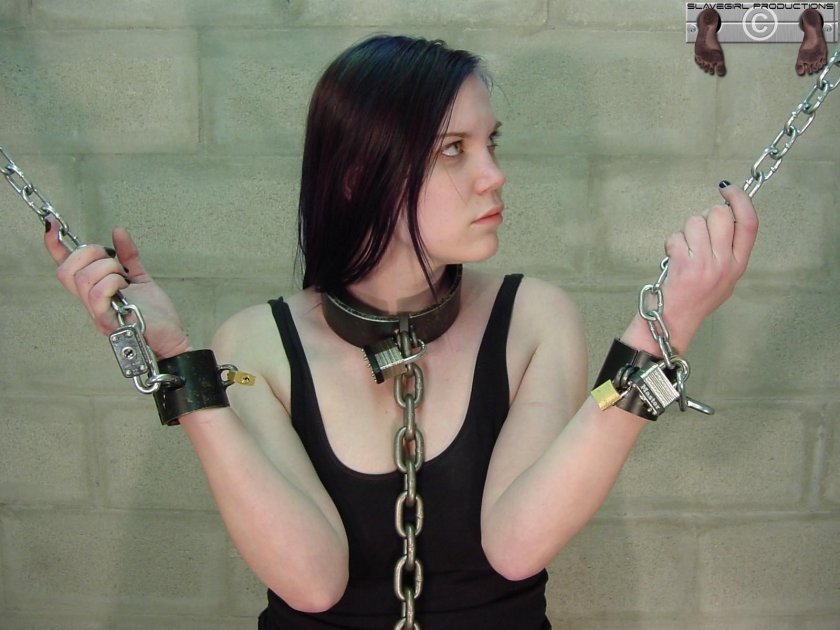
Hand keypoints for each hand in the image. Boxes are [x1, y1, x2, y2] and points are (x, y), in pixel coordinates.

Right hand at [44, 219, 190, 358]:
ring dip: (108, 269)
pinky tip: (125, 286)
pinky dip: (112, 282)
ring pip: (83, 279)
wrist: (171, 336)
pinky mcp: (108, 321)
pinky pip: (97, 295)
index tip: (51, 226)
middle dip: (89, 253)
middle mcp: (91, 303)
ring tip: (124, 278)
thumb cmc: (155, 314)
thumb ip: (128, 256)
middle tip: (114, 262)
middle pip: (66, 270)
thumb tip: (118, 232)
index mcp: (95, 291)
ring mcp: (97, 313)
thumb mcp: (140, 278)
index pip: (66, 268)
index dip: (56, 247)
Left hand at [658, 182, 758, 351]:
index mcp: (738, 264)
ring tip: (682, 252)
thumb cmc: (695, 298)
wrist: (674, 322)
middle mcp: (726, 263)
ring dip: (684, 232)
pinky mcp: (684, 266)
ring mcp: (706, 264)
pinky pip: (676, 237)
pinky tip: (671, 259)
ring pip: (695, 222)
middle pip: (720, 215)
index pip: (749, 223)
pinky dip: (670, 244)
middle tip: (696, 234)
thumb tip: (723, 214)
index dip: (741, 200)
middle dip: (704, 216)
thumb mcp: (723, 277)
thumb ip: (726, 248)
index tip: (729, 189)